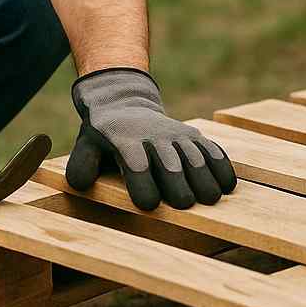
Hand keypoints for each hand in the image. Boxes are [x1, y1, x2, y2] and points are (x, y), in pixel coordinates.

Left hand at [65, 67, 236, 210]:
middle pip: (170, 164)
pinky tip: (226, 187)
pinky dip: (222, 168)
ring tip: (208, 199)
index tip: (147, 204)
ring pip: (196, 157)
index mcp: (125, 140)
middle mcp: (153, 136)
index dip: (143, 186)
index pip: (135, 164)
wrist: (123, 101)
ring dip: (204, 179)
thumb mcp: (86, 144)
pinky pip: (213, 151)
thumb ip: (81, 165)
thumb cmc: (104, 133)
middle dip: (178, 186)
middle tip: (183, 204)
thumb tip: (79, 185)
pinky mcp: (194, 136)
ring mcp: (176, 135)